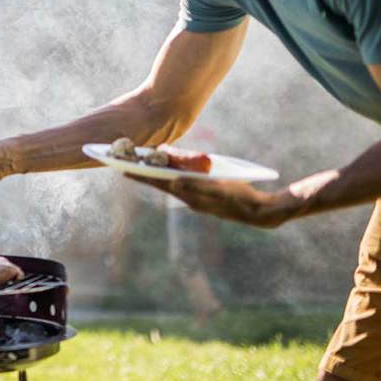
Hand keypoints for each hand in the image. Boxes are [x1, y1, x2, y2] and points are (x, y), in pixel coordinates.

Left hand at [125, 174, 294, 227]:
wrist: (257, 212)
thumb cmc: (240, 196)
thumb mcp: (219, 189)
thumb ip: (197, 186)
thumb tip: (173, 182)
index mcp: (190, 195)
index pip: (160, 182)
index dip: (142, 176)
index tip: (123, 170)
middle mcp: (189, 198)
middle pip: (161, 183)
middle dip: (143, 175)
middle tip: (123, 167)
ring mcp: (195, 199)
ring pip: (170, 185)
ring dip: (156, 176)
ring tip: (141, 168)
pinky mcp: (202, 199)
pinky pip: (182, 186)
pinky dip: (172, 178)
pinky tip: (169, 174)